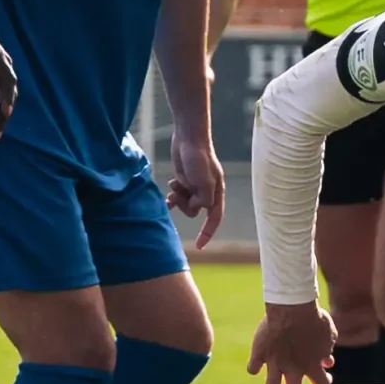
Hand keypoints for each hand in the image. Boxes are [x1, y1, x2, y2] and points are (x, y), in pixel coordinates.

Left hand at [167, 126, 224, 250]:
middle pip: (196, 211)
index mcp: (216, 192)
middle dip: (185, 205)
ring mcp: (195, 185)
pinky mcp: (184, 180)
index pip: (214, 218)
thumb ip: (204, 200)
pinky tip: (168, 197)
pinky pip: (178, 197)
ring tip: (174, 184)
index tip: (199, 246)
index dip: (208, 233)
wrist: (188, 137)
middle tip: (177, 194)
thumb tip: (197, 209)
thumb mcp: (204, 182)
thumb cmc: (198, 157)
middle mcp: (207, 191)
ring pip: (186, 204)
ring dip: (178, 198)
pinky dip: (173, 198)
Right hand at [248, 300, 335, 383]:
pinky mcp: (259, 353)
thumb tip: (327, 361)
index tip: (322, 374)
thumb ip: (327, 350)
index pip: (321, 383)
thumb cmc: (314, 317)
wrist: (292, 306)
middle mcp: (294, 369)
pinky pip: (252, 368)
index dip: (323, 380)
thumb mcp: (329, 334)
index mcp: (312, 365)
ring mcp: (275, 363)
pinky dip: (255, 367)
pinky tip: (258, 362)